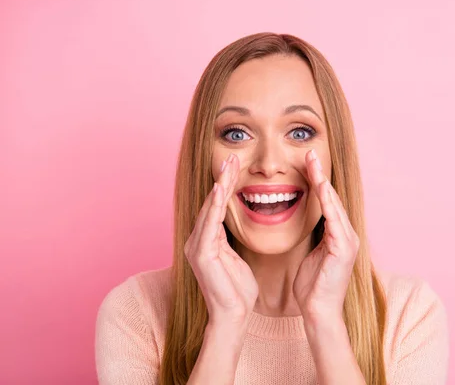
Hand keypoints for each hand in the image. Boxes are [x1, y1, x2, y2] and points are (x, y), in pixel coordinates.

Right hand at [184, 153, 257, 326]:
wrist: (233, 316)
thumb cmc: (238, 290)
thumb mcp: (236, 257)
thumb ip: (231, 238)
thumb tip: (236, 220)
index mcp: (206, 240)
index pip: (216, 207)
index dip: (225, 186)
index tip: (235, 167)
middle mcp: (197, 240)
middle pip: (211, 203)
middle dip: (222, 180)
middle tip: (231, 158)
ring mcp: (196, 246)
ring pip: (209, 209)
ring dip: (219, 187)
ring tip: (228, 166)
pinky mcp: (200, 253)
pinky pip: (209, 224)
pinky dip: (214, 205)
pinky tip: (220, 190)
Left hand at [293, 150, 359, 320]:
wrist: (318, 312)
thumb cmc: (311, 286)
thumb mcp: (310, 254)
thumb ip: (311, 236)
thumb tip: (303, 219)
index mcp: (338, 235)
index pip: (326, 202)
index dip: (316, 181)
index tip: (305, 162)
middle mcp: (347, 234)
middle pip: (332, 197)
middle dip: (320, 174)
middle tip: (309, 153)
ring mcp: (348, 241)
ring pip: (335, 205)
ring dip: (323, 183)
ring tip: (313, 163)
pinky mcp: (345, 249)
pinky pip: (335, 221)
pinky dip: (328, 203)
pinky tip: (320, 188)